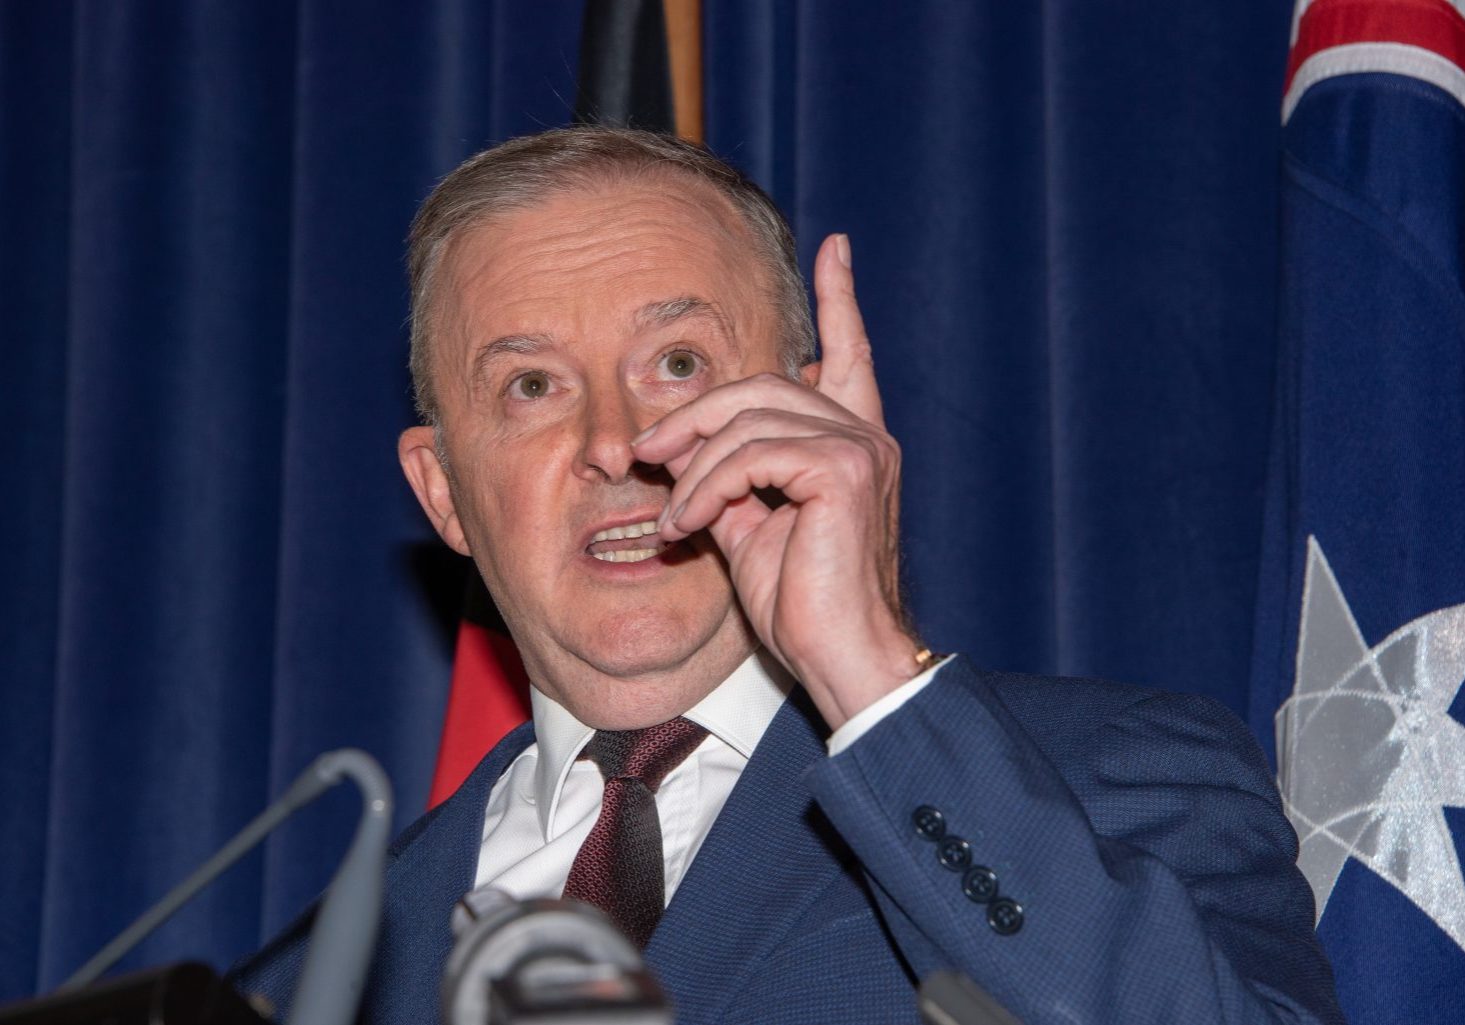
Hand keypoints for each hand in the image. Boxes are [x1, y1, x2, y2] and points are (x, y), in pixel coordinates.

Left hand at [631, 234, 920, 729]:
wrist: (841, 656)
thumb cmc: (803, 604)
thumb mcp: (753, 529)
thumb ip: (732, 480)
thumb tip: (686, 454)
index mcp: (853, 442)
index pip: (852, 354)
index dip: (842, 298)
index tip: (837, 248)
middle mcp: (865, 435)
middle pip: (764, 384)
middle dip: (695, 414)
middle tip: (648, 454)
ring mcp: (860, 448)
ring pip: (749, 419)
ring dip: (693, 466)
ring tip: (670, 514)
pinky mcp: (845, 471)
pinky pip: (752, 454)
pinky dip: (708, 486)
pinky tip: (689, 523)